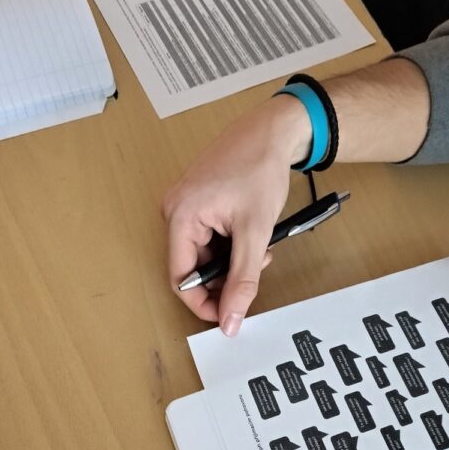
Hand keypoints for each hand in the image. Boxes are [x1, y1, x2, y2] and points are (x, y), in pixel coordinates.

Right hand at [163, 95, 310, 335]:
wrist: (273, 129)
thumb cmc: (260, 168)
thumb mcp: (255, 232)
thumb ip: (242, 280)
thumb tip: (230, 320)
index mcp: (180, 215)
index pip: (180, 277)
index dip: (203, 302)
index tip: (228, 316)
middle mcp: (175, 210)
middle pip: (192, 265)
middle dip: (225, 276)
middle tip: (256, 270)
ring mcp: (185, 204)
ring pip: (203, 252)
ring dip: (231, 259)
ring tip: (259, 246)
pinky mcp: (198, 200)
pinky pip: (208, 235)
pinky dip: (230, 243)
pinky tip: (250, 233)